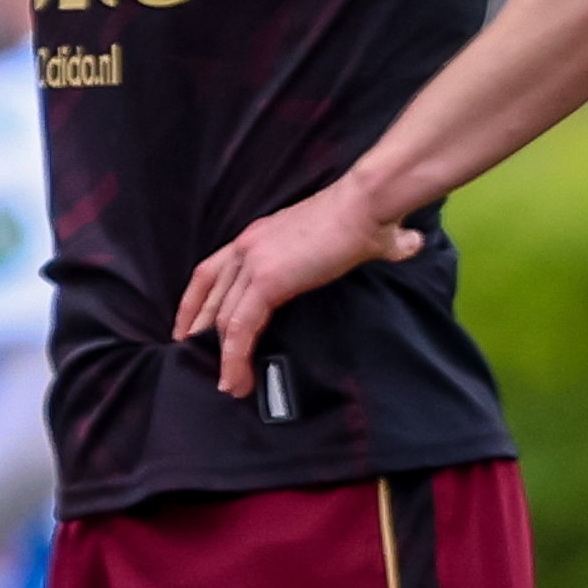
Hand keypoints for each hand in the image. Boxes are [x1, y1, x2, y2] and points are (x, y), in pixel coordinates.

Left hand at [171, 177, 422, 400]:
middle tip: (195, 359)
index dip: (193, 302)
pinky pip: (241, 328)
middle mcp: (245, 248)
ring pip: (224, 320)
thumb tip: (402, 247)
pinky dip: (235, 357)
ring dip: (224, 356)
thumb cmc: (365, 214)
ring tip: (229, 384)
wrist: (367, 203)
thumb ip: (347, 250)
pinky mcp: (267, 283)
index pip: (209, 273)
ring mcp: (253, 265)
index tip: (186, 326)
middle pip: (210, 298)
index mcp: (255, 237)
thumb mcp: (339, 235)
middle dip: (199, 332)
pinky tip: (236, 379)